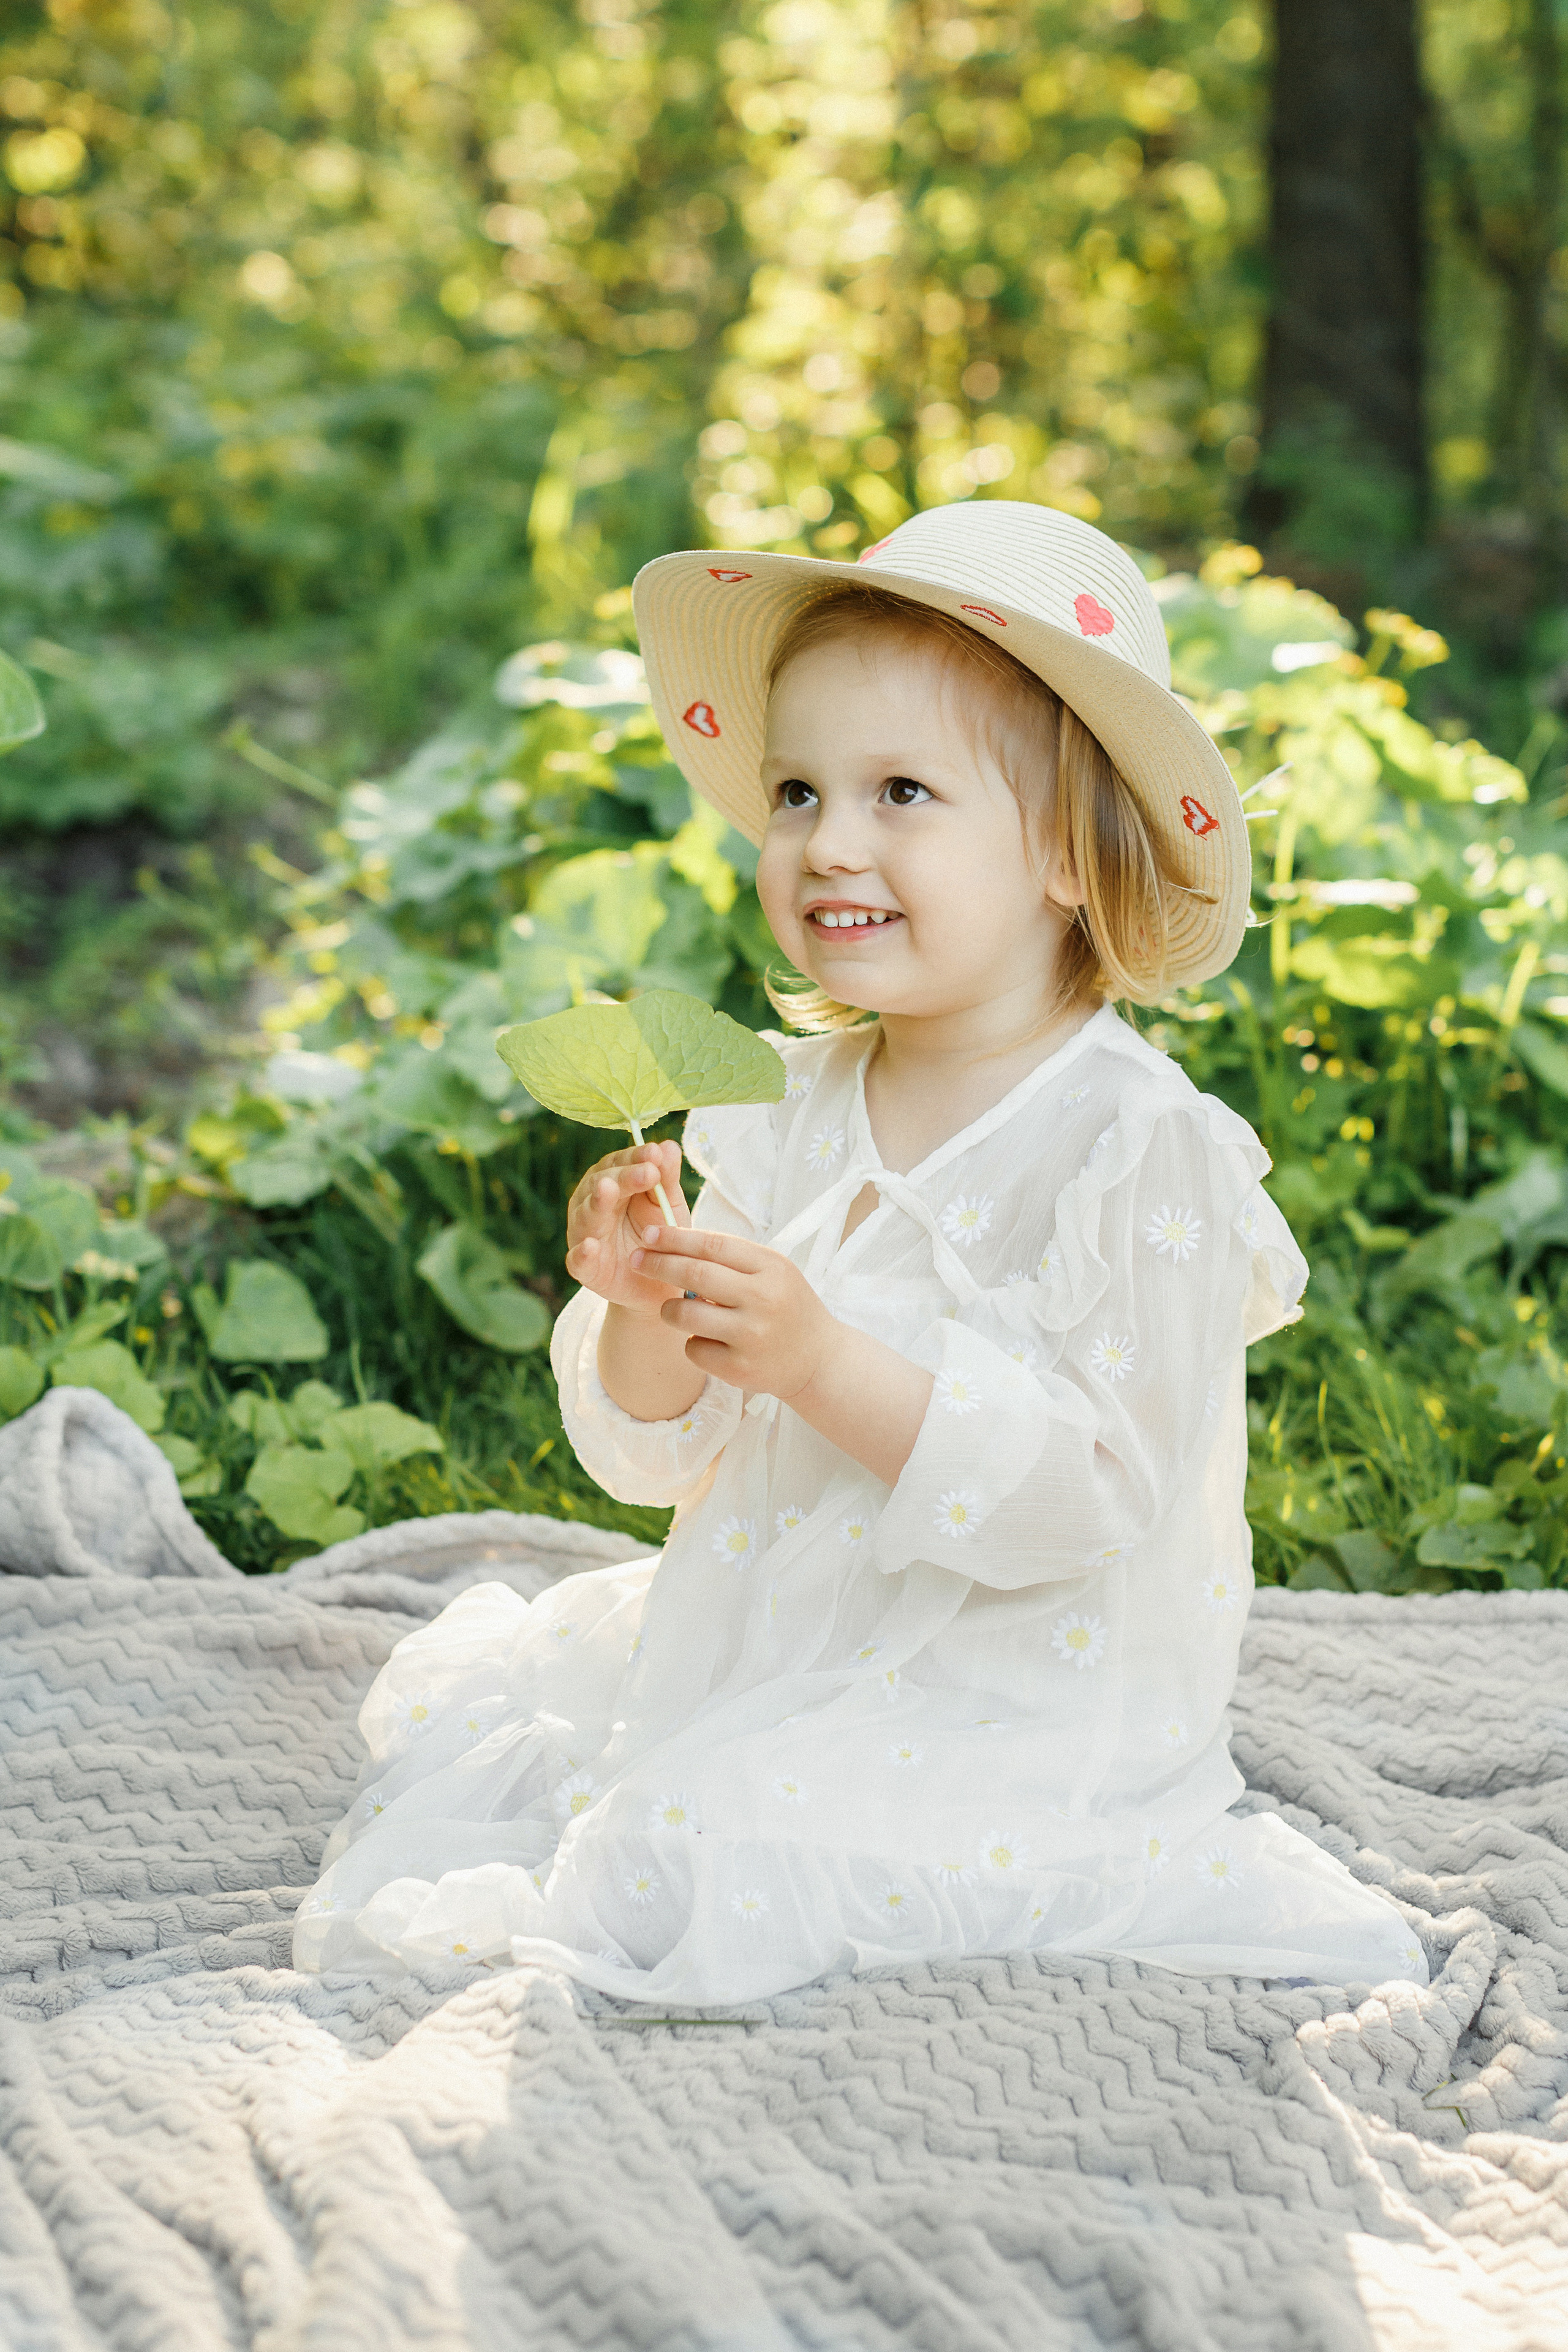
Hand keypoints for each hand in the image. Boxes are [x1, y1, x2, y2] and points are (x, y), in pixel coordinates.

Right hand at [565, 1141, 691, 1314]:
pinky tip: (590, 1247)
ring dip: (597, 1203)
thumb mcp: (669, 1205)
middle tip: (646, 1171)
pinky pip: (578, 1261)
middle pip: (601, 1183)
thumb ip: (667, 1178)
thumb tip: (669, 1145)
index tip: (655, 1153)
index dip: (636, 1157)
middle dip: (623, 1177)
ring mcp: (586, 1236)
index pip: (620, 1163)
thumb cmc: (660, 1235)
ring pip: (587, 1215)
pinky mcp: (586, 1269)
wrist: (659, 1285)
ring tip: (607, 1190)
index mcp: (613, 1184)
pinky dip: (582, 1254)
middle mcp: (592, 1205)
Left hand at [629, 1225, 837, 1400]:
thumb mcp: (772, 1272)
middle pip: (694, 1275)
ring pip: (685, 1314)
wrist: (818, 1360)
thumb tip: (673, 1244)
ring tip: (673, 1309)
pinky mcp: (740, 1368)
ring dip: (669, 1309)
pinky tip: (709, 1341)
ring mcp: (751, 1336)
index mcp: (772, 1268)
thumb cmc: (786, 1306)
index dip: (675, 1238)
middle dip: (658, 1265)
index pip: (713, 1245)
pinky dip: (692, 1342)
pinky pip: (693, 1349)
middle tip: (636, 1260)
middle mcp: (763, 1299)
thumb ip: (731, 1259)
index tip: (648, 1233)